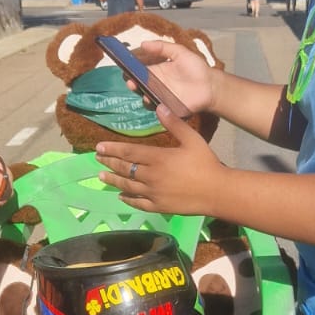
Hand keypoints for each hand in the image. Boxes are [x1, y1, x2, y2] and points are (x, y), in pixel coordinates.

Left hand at [95, 109, 223, 215]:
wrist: (217, 192)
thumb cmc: (206, 163)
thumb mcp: (192, 140)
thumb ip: (174, 124)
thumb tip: (159, 107)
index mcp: (158, 158)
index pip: (129, 152)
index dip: (112, 149)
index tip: (99, 147)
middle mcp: (151, 176)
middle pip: (124, 169)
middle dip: (109, 162)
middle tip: (97, 158)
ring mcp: (153, 193)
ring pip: (127, 186)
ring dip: (113, 180)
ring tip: (101, 175)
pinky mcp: (158, 207)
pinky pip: (138, 203)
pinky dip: (128, 200)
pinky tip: (121, 197)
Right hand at [130, 40, 217, 114]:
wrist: (210, 85)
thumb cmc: (196, 68)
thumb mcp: (180, 52)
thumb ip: (162, 47)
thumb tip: (143, 43)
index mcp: (156, 71)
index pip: (139, 71)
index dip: (131, 70)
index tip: (125, 68)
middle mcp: (156, 85)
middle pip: (140, 86)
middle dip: (133, 84)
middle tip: (131, 82)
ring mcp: (162, 98)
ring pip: (147, 98)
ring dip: (143, 96)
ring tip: (144, 94)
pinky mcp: (169, 108)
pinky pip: (159, 110)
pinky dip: (156, 107)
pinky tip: (156, 102)